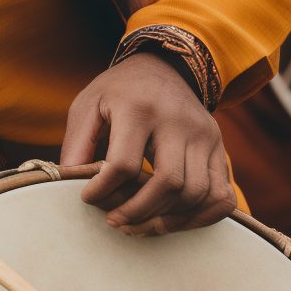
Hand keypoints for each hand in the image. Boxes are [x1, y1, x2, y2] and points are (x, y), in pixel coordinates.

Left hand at [60, 51, 234, 234]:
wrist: (163, 67)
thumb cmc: (120, 90)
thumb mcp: (89, 104)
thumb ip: (76, 143)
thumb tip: (69, 182)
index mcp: (140, 108)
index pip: (124, 164)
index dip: (103, 190)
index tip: (88, 198)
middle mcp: (179, 121)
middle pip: (168, 182)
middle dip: (138, 211)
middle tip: (115, 220)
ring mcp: (205, 136)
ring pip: (197, 193)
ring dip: (168, 219)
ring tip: (139, 224)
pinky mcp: (219, 149)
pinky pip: (222, 196)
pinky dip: (201, 218)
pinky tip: (172, 220)